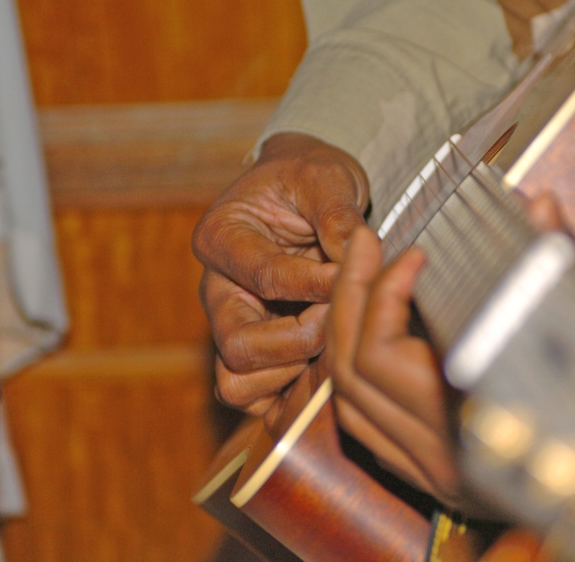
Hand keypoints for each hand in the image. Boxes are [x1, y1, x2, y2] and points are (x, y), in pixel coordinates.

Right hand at [193, 133, 368, 415]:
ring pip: (237, 381)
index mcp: (220, 238)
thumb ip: (338, 215)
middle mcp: (215, 290)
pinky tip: (328, 363)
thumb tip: (359, 254)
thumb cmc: (311, 180)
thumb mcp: (326, 178)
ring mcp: (230, 326)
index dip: (315, 285)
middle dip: (298, 340)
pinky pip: (253, 396)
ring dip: (291, 372)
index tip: (354, 278)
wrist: (308, 192)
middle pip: (237, 345)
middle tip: (340, 318)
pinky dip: (288, 393)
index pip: (265, 278)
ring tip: (333, 342)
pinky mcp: (251, 353)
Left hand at [328, 194, 566, 510]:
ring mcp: (433, 472)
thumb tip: (540, 205)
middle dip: (352, 296)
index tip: (415, 253)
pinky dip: (356, 373)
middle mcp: (444, 457)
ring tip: (361, 275)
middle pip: (354, 371)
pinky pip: (364, 425)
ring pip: (350, 400)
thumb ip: (561, 262)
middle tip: (366, 244)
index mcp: (476, 421)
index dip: (385, 292)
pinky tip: (370, 331)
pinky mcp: (431, 476)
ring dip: (347, 331)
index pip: (384, 355)